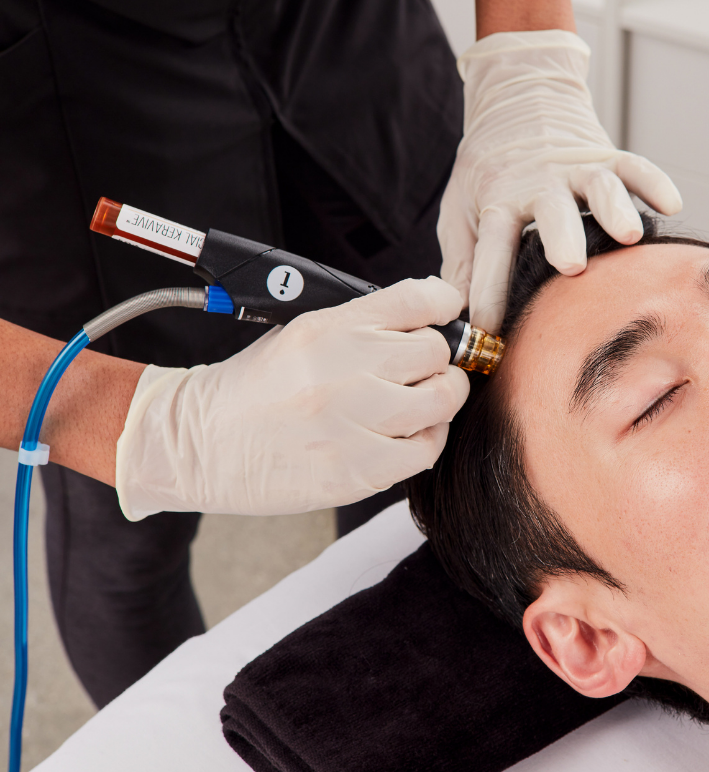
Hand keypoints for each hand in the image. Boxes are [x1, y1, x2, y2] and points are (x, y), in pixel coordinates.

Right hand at [114, 278, 470, 518]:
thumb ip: (362, 325)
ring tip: (422, 402)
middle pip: (437, 352)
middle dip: (440, 358)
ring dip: (441, 399)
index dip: (444, 306)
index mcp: (328, 328)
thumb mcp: (300, 332)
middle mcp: (343, 371)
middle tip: (428, 369)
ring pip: (441, 400)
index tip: (447, 316)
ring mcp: (351, 423)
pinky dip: (428, 440)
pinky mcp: (356, 470)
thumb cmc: (254, 388)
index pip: (418, 300)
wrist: (198, 443)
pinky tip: (408, 435)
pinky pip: (426, 450)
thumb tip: (428, 321)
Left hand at [437, 30, 682, 331]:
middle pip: (551, 212)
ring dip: (614, 208)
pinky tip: (670, 204)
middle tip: (571, 264)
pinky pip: (634, 166)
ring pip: (598, 186)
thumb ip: (461, 262)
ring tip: (629, 234)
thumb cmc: (487, 166)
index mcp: (498, 200)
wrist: (517, 96)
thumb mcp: (460, 209)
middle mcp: (539, 184)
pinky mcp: (606, 155)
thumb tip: (458, 315)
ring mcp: (576, 168)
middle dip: (562, 238)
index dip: (489, 289)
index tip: (489, 327)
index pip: (491, 248)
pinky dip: (652, 182)